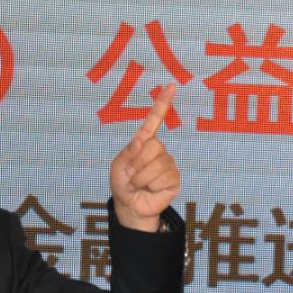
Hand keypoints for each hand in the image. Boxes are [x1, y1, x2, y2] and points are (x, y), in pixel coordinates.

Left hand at [109, 84, 180, 231]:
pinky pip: (163, 177)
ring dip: (141, 178)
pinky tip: (150, 189)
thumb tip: (141, 140)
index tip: (171, 86)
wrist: (130, 206)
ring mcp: (168, 163)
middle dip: (137, 163)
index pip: (154, 121)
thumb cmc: (123, 184)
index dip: (162, 104)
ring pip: (156, 164)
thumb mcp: (117, 167)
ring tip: (138, 184)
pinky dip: (150, 185)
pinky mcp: (174, 178)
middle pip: (152, 146)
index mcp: (143, 143)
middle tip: (131, 175)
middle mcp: (158, 150)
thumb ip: (128, 152)